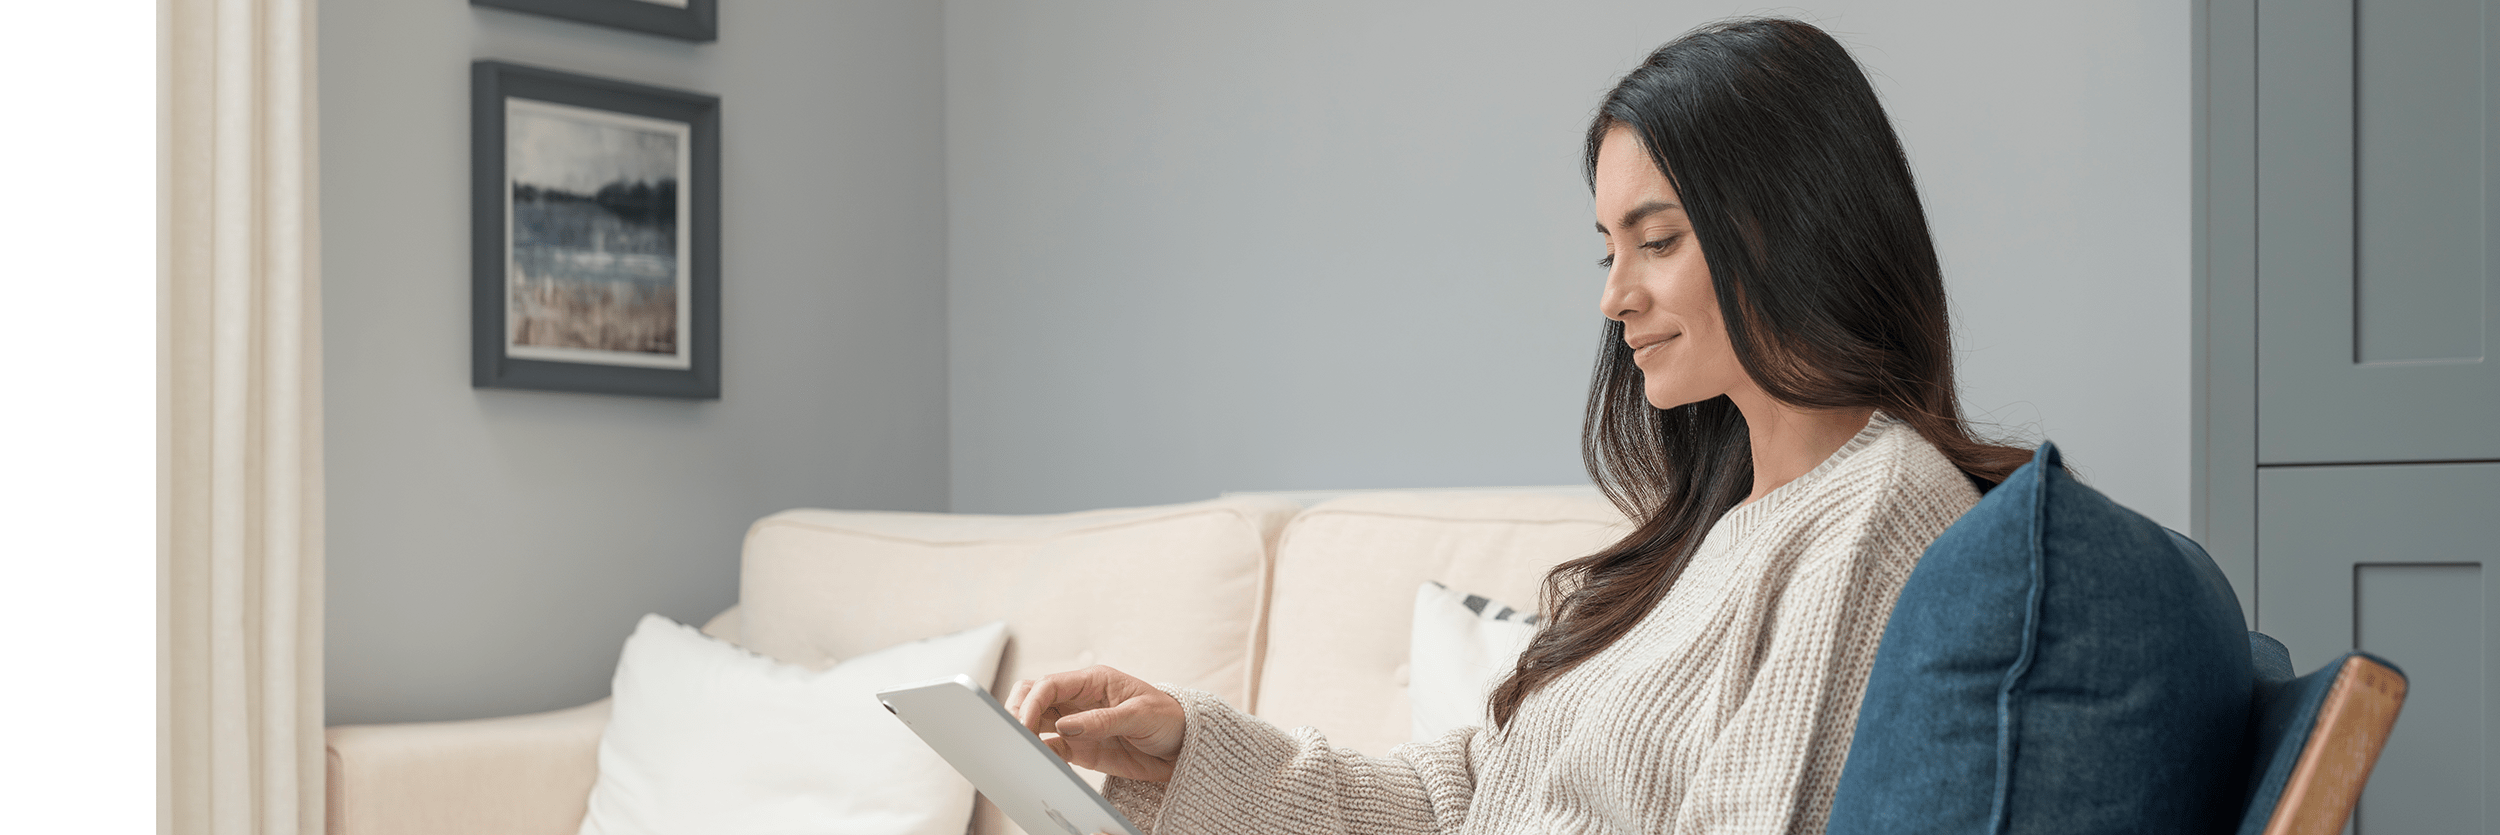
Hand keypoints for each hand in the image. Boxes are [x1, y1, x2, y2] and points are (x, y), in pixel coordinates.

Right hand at [1006, 665, 1185, 781]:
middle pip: (1033, 697)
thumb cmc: (1168, 719)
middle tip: (1015, 734)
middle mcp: (1079, 700)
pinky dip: (1040, 754)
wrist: (1183, 747)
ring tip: (1020, 749)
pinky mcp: (1079, 748)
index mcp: (1093, 681)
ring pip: (1035, 721)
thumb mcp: (1139, 715)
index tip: (1024, 724)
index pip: (1050, 685)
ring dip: (1024, 732)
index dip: (1031, 702)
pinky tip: (1038, 762)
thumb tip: (1064, 727)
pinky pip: (1050, 749)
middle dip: (1017, 711)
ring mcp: (1077, 725)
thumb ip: (1102, 721)